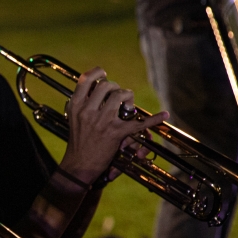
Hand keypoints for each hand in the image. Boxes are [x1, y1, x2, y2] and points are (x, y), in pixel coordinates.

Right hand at [59, 68, 166, 185]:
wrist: (78, 165)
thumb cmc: (78, 140)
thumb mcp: (74, 118)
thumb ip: (83, 102)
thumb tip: (97, 87)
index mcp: (75, 105)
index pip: (85, 79)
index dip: (98, 72)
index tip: (104, 75)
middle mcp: (87, 111)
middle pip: (106, 85)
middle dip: (117, 88)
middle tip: (119, 96)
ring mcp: (101, 121)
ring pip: (120, 95)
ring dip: (128, 97)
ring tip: (127, 105)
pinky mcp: (115, 133)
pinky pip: (137, 123)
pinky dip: (153, 119)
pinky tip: (164, 115)